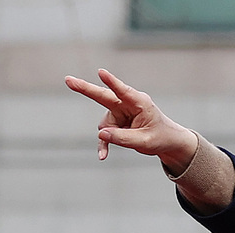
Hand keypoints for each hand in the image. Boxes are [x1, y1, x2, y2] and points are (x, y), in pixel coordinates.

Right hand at [64, 69, 198, 169]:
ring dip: (111, 136)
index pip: (123, 91)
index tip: (101, 72)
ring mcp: (120, 112)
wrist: (167, 141)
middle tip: (68, 80)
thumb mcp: (144, 142)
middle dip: (85, 89)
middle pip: (103, 96)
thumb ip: (123, 138)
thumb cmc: (160, 137)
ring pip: (105, 125)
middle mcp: (127, 104)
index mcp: (140, 102)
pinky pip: (105, 133)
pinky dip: (104, 144)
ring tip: (131, 142)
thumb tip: (100, 134)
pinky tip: (103, 156)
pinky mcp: (116, 122)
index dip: (111, 82)